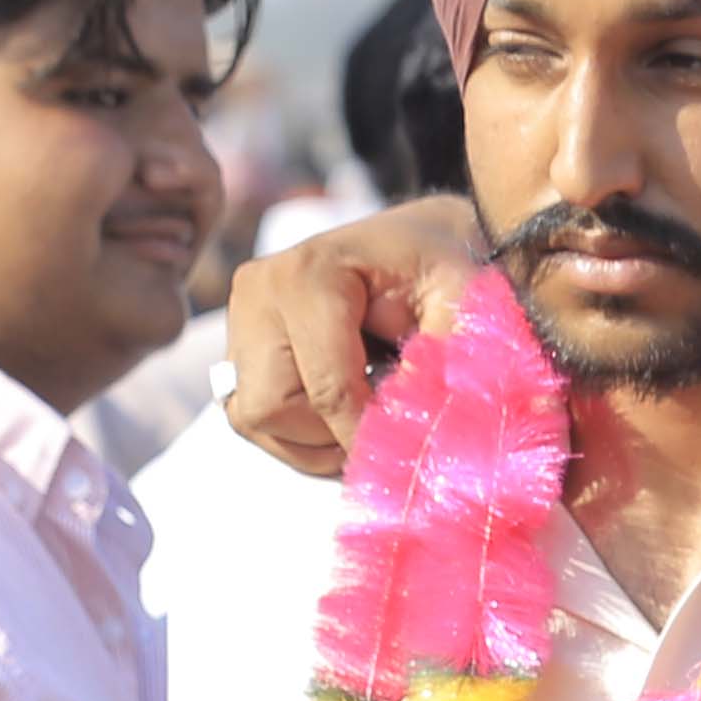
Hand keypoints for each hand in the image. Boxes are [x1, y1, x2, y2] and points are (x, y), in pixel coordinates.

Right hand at [222, 195, 485, 476]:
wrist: (415, 243)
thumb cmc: (441, 269)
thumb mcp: (463, 304)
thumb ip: (447, 363)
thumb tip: (416, 434)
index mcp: (310, 275)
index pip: (326, 388)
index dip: (364, 437)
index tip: (403, 457)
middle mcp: (260, 291)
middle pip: (272, 408)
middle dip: (329, 436)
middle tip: (380, 429)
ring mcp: (240, 316)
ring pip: (254, 418)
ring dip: (311, 438)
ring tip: (362, 413)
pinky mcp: (237, 341)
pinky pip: (249, 413)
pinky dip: (294, 430)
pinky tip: (336, 410)